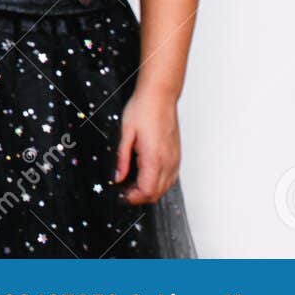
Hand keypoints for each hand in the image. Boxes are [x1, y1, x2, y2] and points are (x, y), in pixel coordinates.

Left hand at [114, 86, 181, 204]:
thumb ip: (122, 158)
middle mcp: (168, 162)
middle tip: (123, 190)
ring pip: (165, 187)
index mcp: (154, 158)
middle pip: (157, 193)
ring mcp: (175, 159)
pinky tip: (145, 175)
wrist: (160, 96)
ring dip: (149, 191)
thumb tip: (118, 177)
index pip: (147, 191)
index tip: (120, 195)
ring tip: (131, 184)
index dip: (133, 198)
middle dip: (139, 197)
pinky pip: (170, 178)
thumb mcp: (125, 133)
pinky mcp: (176, 155)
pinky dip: (158, 182)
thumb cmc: (143, 110)